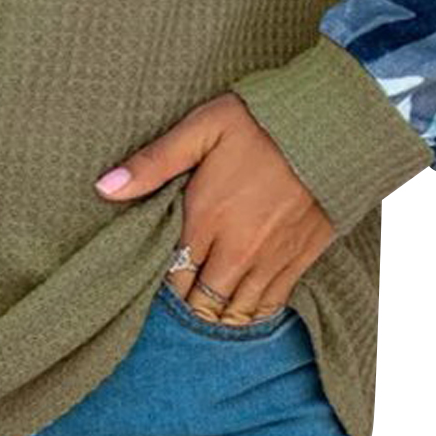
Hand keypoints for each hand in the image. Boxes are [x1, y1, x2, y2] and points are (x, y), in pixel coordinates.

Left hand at [93, 92, 334, 322]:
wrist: (331, 125)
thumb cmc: (261, 121)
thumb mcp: (201, 128)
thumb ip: (153, 163)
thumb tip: (104, 188)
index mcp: (206, 217)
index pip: (173, 276)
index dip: (164, 283)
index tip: (162, 274)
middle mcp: (237, 248)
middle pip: (202, 303)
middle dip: (188, 303)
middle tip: (183, 293)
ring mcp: (271, 258)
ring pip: (235, 313)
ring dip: (217, 314)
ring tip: (207, 306)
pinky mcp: (300, 260)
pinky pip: (271, 306)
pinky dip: (252, 314)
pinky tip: (242, 308)